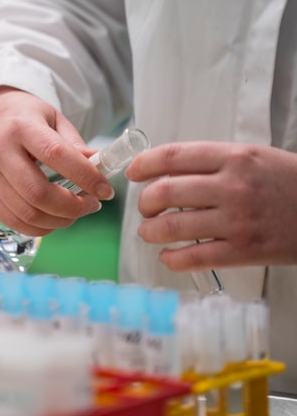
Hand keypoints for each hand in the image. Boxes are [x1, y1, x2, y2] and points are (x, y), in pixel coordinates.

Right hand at [0, 87, 114, 235]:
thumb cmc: (23, 117)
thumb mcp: (52, 119)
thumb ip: (74, 145)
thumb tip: (100, 172)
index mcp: (21, 127)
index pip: (56, 155)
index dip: (85, 177)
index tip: (106, 190)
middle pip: (38, 193)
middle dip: (73, 207)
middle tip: (92, 205)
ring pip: (27, 213)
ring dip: (59, 220)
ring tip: (76, 212)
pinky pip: (13, 221)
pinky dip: (40, 227)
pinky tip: (54, 218)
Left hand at [125, 140, 296, 271]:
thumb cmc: (287, 183)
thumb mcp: (254, 157)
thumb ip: (214, 162)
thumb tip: (167, 170)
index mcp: (234, 157)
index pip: (173, 157)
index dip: (144, 165)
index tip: (133, 172)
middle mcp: (232, 187)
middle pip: (164, 192)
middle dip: (144, 203)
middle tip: (145, 208)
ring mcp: (236, 221)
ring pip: (172, 227)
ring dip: (150, 231)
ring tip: (149, 232)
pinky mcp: (242, 251)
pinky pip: (193, 258)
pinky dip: (172, 258)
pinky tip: (168, 255)